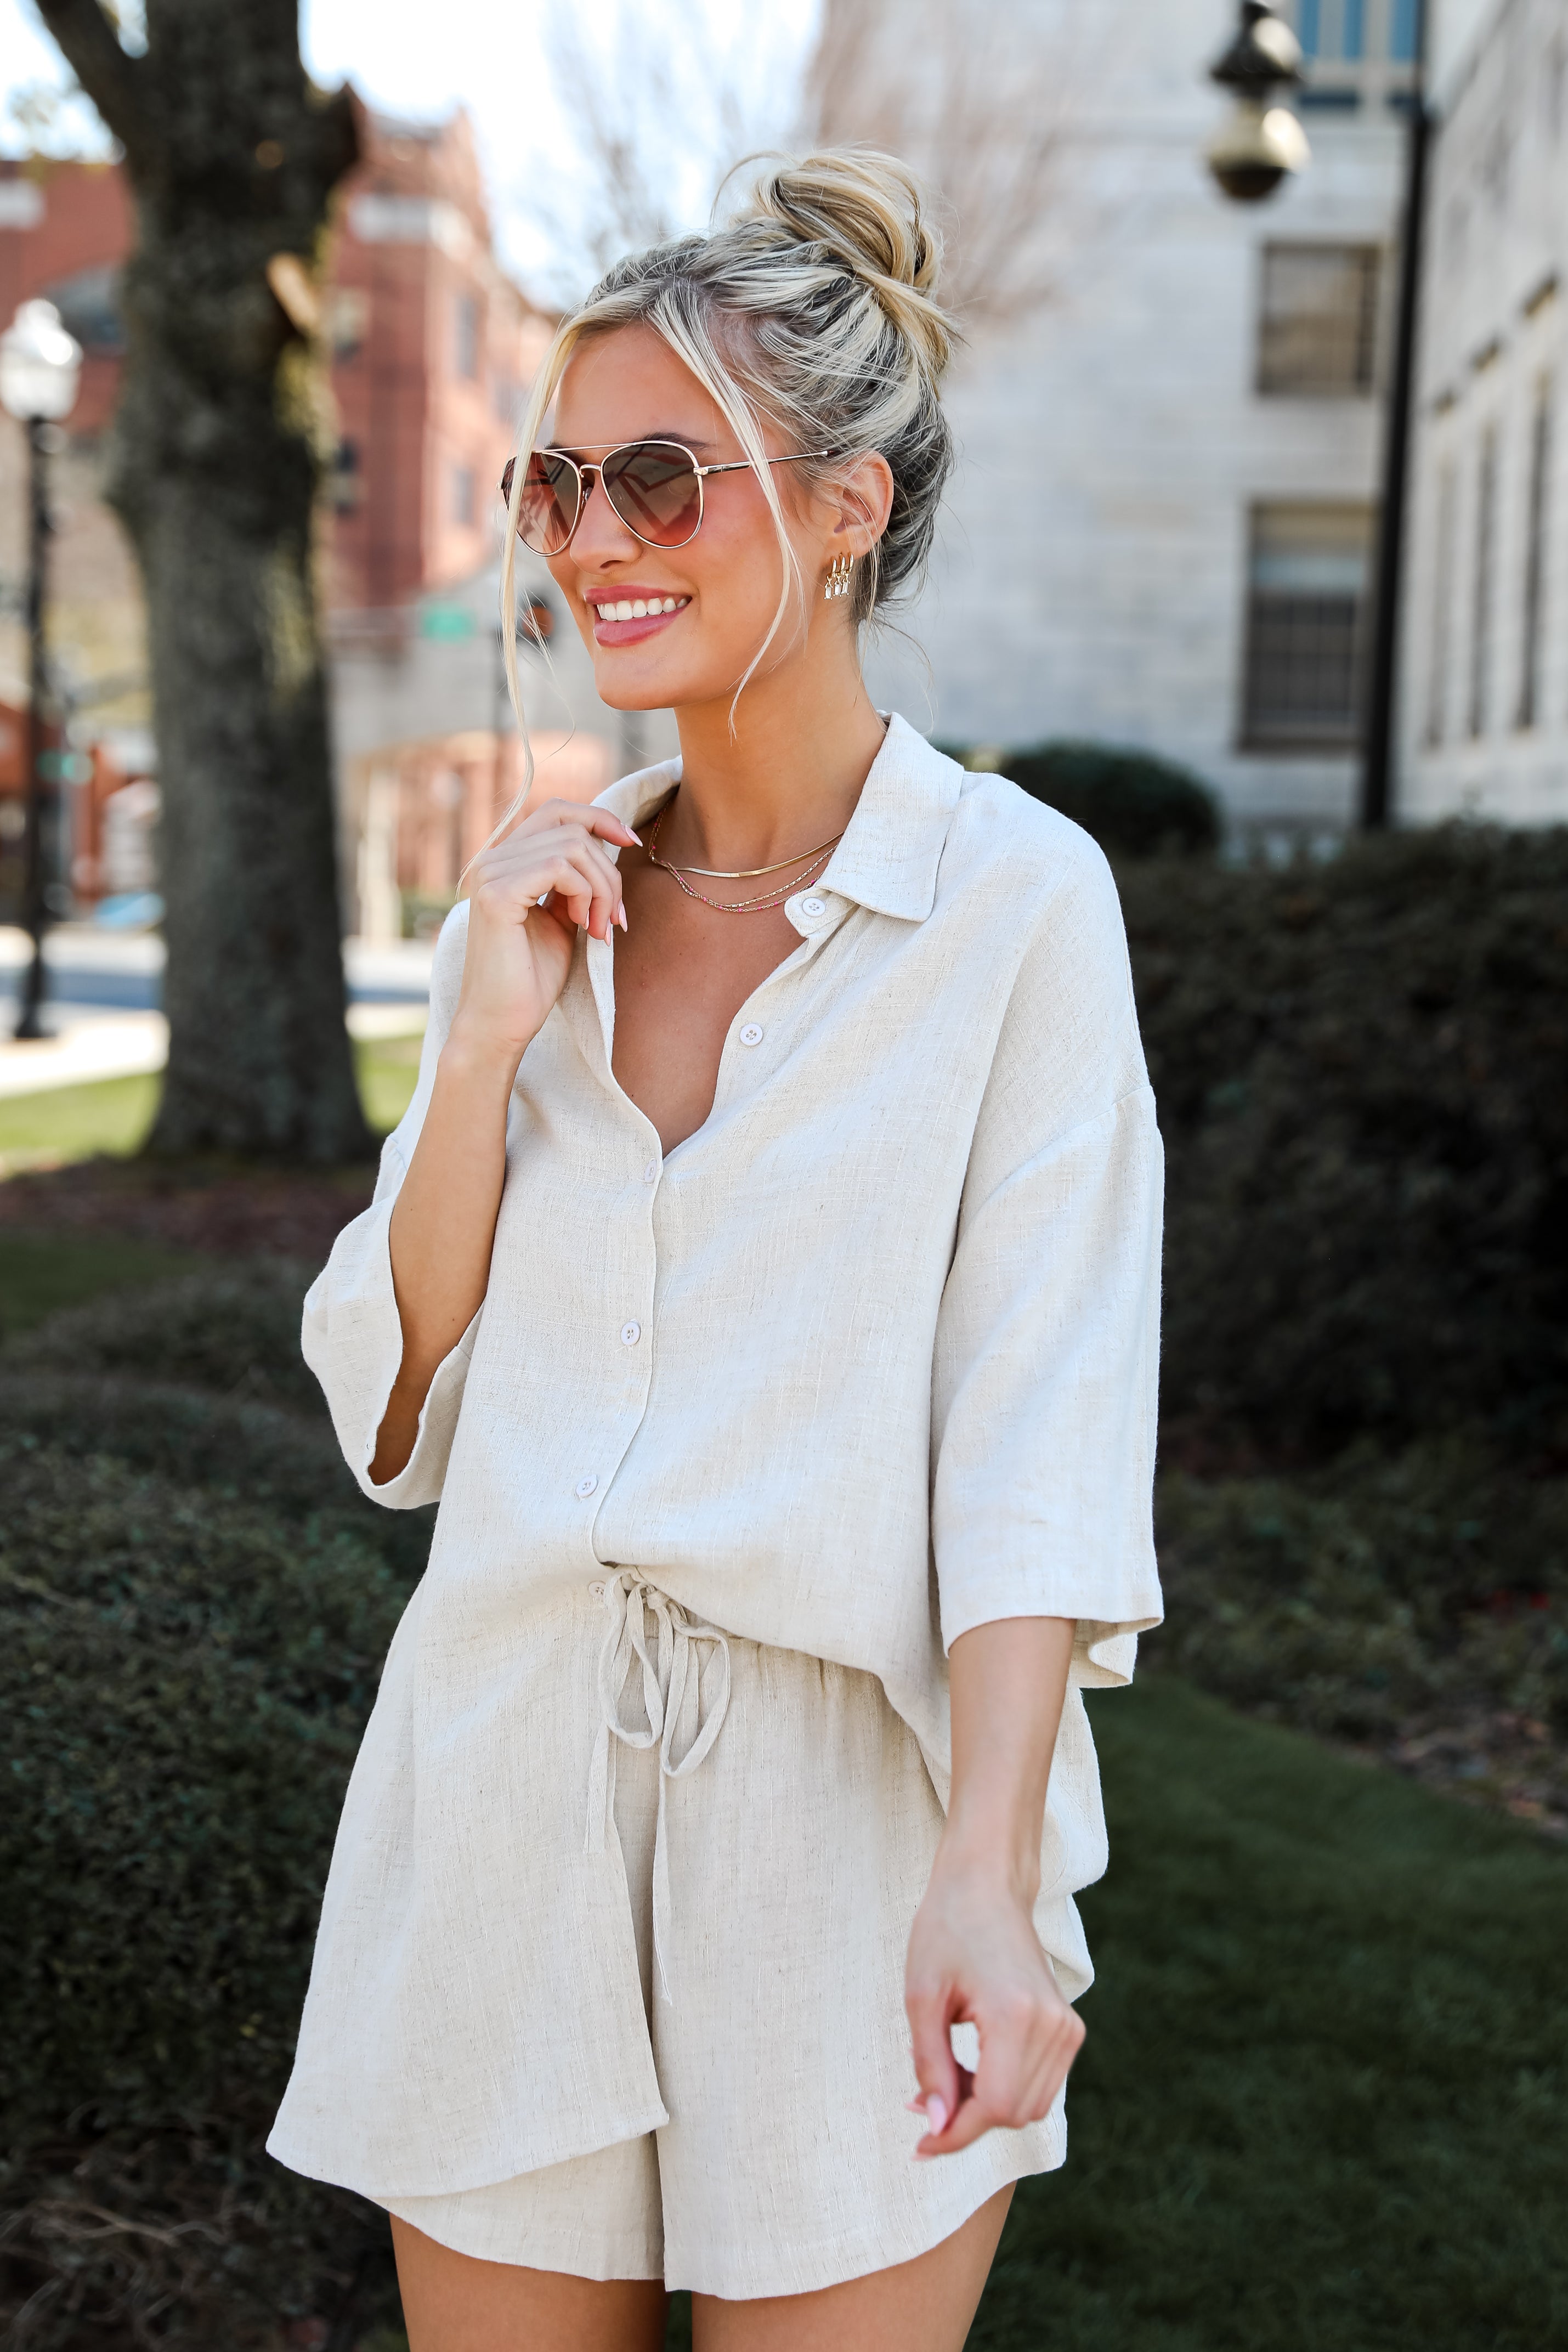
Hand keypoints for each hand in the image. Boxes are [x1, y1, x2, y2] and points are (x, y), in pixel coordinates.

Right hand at [447, 799, 640, 1063]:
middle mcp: (491, 859)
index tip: (630, 843)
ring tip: (599, 929)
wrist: (502, 1024)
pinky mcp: (496, 894)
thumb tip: (607, 847)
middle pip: (571, 827)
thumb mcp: (563, 919)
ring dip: (602, 888)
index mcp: (505, 862)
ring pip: (572, 845)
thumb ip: (575, 882)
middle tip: (615, 920)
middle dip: (608, 871)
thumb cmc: (532, 979)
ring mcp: (490, 873)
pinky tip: (585, 926)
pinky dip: (587, 894)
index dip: (599, 819)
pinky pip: (560, 867)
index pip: (556, 812)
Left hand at [904, 1856, 1084, 2158]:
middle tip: (923, 2096)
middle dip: (966, 2119)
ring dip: (985, 2107)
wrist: (987, 1885)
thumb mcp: (921, 1998)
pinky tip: (971, 2066)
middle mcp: (1054, 2025)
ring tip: (945, 2074)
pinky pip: (1040, 2085)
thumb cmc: (946, 1930)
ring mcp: (1068, 2027)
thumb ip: (930, 2068)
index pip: (995, 2107)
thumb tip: (938, 2128)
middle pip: (1014, 2114)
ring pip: (1030, 2107)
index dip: (955, 2134)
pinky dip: (1005, 2090)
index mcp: (1018, 2014)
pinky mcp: (1069, 2027)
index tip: (920, 2143)